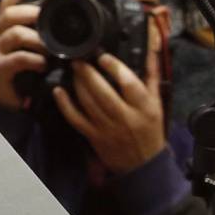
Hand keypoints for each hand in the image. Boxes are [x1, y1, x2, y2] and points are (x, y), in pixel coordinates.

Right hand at [0, 0, 46, 109]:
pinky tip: (44, 64)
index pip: (7, 0)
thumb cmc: (16, 68)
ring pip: (15, 34)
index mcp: (3, 27)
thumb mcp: (23, 47)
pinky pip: (18, 58)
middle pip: (9, 14)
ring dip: (37, 39)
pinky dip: (35, 59)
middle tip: (49, 19)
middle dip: (31, 13)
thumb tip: (64, 22)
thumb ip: (36, 34)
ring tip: (51, 48)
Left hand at [52, 54, 167, 174]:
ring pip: (88, 102)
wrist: (143, 164)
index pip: (129, 83)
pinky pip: (76, 118)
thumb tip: (149, 51)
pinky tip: (58, 91)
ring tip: (72, 69)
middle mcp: (125, 117)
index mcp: (144, 107)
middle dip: (88, 73)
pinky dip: (64, 104)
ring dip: (77, 83)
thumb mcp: (156, 103)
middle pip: (103, 92)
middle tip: (79, 60)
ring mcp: (107, 128)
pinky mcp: (94, 136)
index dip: (114, 67)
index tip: (102, 56)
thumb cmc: (150, 129)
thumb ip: (150, 76)